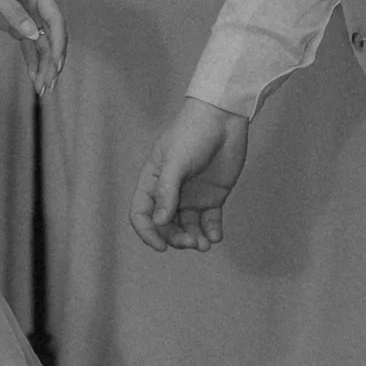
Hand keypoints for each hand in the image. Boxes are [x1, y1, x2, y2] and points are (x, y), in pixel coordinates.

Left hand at [0, 0, 67, 96]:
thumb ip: (13, 13)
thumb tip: (33, 34)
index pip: (56, 19)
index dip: (59, 42)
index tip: (56, 64)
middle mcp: (38, 3)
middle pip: (53, 35)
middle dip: (53, 60)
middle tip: (48, 84)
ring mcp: (29, 15)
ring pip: (43, 44)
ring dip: (44, 65)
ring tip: (42, 89)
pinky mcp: (18, 24)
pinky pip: (31, 46)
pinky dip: (33, 62)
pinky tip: (34, 79)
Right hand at [130, 98, 249, 252]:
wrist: (223, 118)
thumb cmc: (193, 134)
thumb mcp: (176, 162)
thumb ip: (166, 192)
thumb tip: (158, 222)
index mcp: (153, 181)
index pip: (141, 214)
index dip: (148, 233)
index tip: (162, 246)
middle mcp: (169, 193)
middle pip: (165, 226)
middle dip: (175, 238)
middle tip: (190, 242)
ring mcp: (191, 196)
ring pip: (187, 228)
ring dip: (193, 239)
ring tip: (204, 245)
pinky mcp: (212, 197)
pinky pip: (209, 222)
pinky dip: (211, 232)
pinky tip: (215, 237)